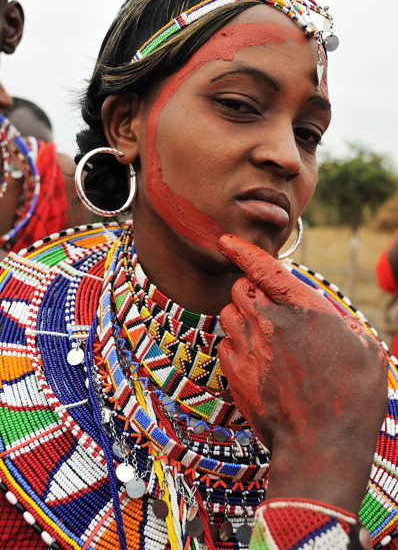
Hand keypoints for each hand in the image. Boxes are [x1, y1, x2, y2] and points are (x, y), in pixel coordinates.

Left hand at [217, 234, 387, 511]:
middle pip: (240, 286)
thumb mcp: (362, 347)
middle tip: (269, 308)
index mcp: (303, 309)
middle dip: (250, 289)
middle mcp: (269, 322)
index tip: (226, 240)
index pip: (264, 267)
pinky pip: (224, 344)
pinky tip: (256, 361)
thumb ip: (334, 319)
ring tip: (264, 337)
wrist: (322, 448)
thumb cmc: (351, 398)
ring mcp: (248, 347)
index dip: (242, 249)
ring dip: (242, 316)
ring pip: (228, 312)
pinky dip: (236, 345)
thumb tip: (316, 310)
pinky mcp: (234, 372)